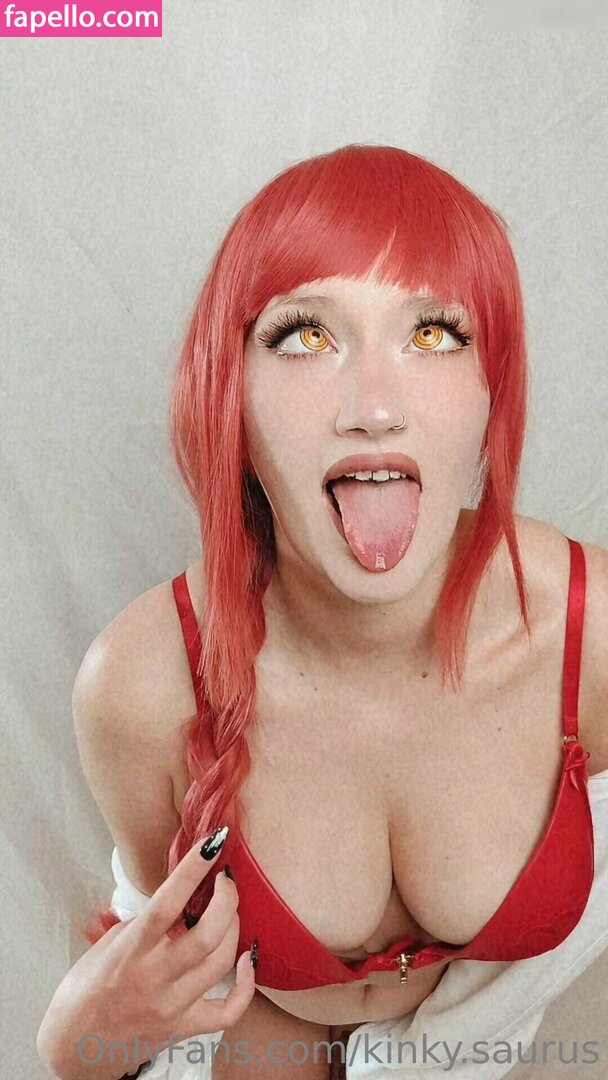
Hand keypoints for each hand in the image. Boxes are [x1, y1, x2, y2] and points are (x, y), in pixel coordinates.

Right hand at [38, 829, 255, 1077]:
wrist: (73, 1048)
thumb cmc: (84, 990)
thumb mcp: (103, 946)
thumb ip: (139, 924)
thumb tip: (172, 902)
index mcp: (129, 951)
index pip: (165, 903)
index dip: (192, 870)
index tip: (212, 843)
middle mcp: (153, 978)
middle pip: (206, 935)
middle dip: (226, 898)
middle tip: (226, 879)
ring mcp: (171, 1006)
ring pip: (221, 963)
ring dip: (234, 928)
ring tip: (229, 912)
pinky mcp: (183, 1029)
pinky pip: (229, 1011)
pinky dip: (246, 984)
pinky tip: (247, 959)